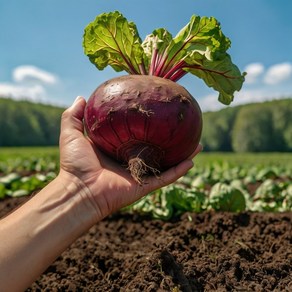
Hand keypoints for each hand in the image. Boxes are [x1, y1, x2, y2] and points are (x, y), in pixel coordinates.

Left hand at [59, 96, 201, 219]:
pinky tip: (192, 159)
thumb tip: (81, 97)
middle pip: (154, 148)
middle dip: (168, 139)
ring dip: (181, 154)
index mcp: (117, 149)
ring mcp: (139, 174)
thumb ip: (73, 115)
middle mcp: (130, 161)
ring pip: (165, 162)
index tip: (155, 111)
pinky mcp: (144, 185)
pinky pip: (166, 177)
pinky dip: (180, 170)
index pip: (135, 134)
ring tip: (196, 143)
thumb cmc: (75, 164)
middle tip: (179, 126)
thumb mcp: (71, 133)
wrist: (79, 190)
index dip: (145, 124)